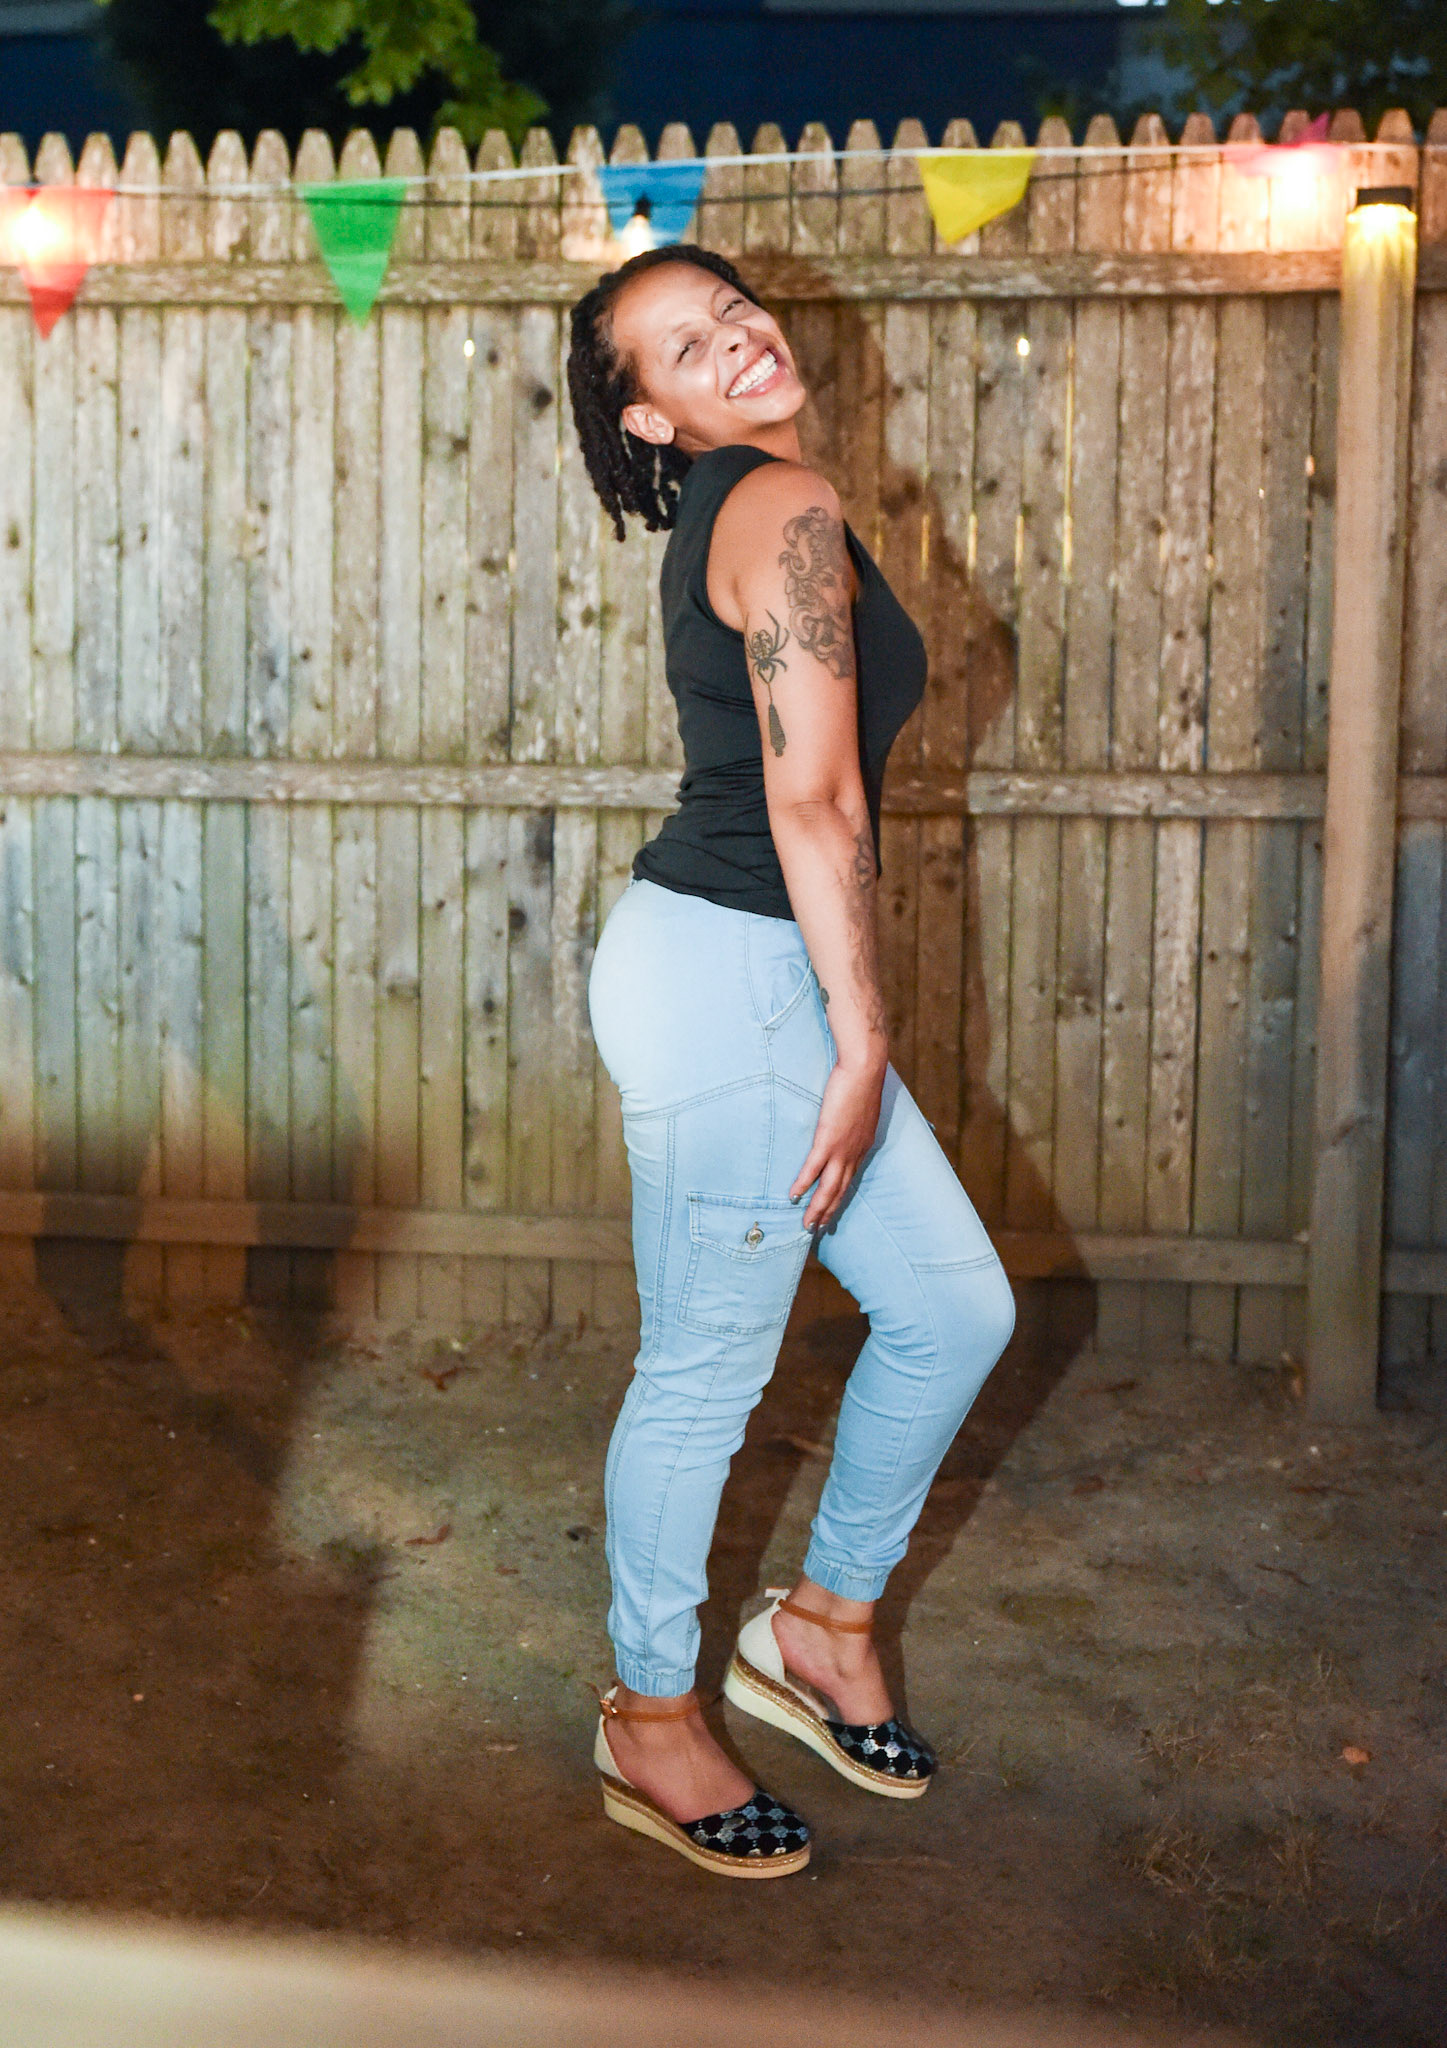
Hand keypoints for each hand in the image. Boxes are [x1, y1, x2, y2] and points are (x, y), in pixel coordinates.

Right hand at [790, 1056, 885, 1230]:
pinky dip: (803, 1185)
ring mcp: (841, 1148)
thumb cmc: (861, 1081)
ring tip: (807, 1225)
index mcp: (863, 1147)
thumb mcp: (860, 1106)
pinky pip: (813, 1169)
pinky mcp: (828, 1139)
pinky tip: (793, 1196)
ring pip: (828, 1187)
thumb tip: (844, 1119)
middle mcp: (854, 1153)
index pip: (849, 1179)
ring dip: (817, 1209)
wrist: (865, 1068)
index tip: (831, 1213)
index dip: (839, 1198)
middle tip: (816, 1230)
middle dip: (828, 1212)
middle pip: (839, 1190)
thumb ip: (852, 1119)